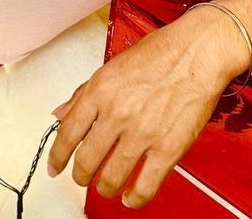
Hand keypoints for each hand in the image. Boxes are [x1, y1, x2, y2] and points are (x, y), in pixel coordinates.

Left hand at [46, 17, 236, 208]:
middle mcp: (117, 113)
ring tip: (106, 186)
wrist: (197, 52)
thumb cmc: (159, 53)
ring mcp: (142, 133)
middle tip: (82, 178)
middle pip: (86, 161)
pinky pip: (145, 186)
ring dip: (105, 187)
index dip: (57, 155)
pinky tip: (131, 197)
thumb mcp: (112, 66)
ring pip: (111, 178)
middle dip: (80, 176)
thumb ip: (83, 92)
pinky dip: (135, 198)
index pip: (67, 132)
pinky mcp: (167, 148)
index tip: (55, 166)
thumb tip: (60, 112)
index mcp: (100, 90)